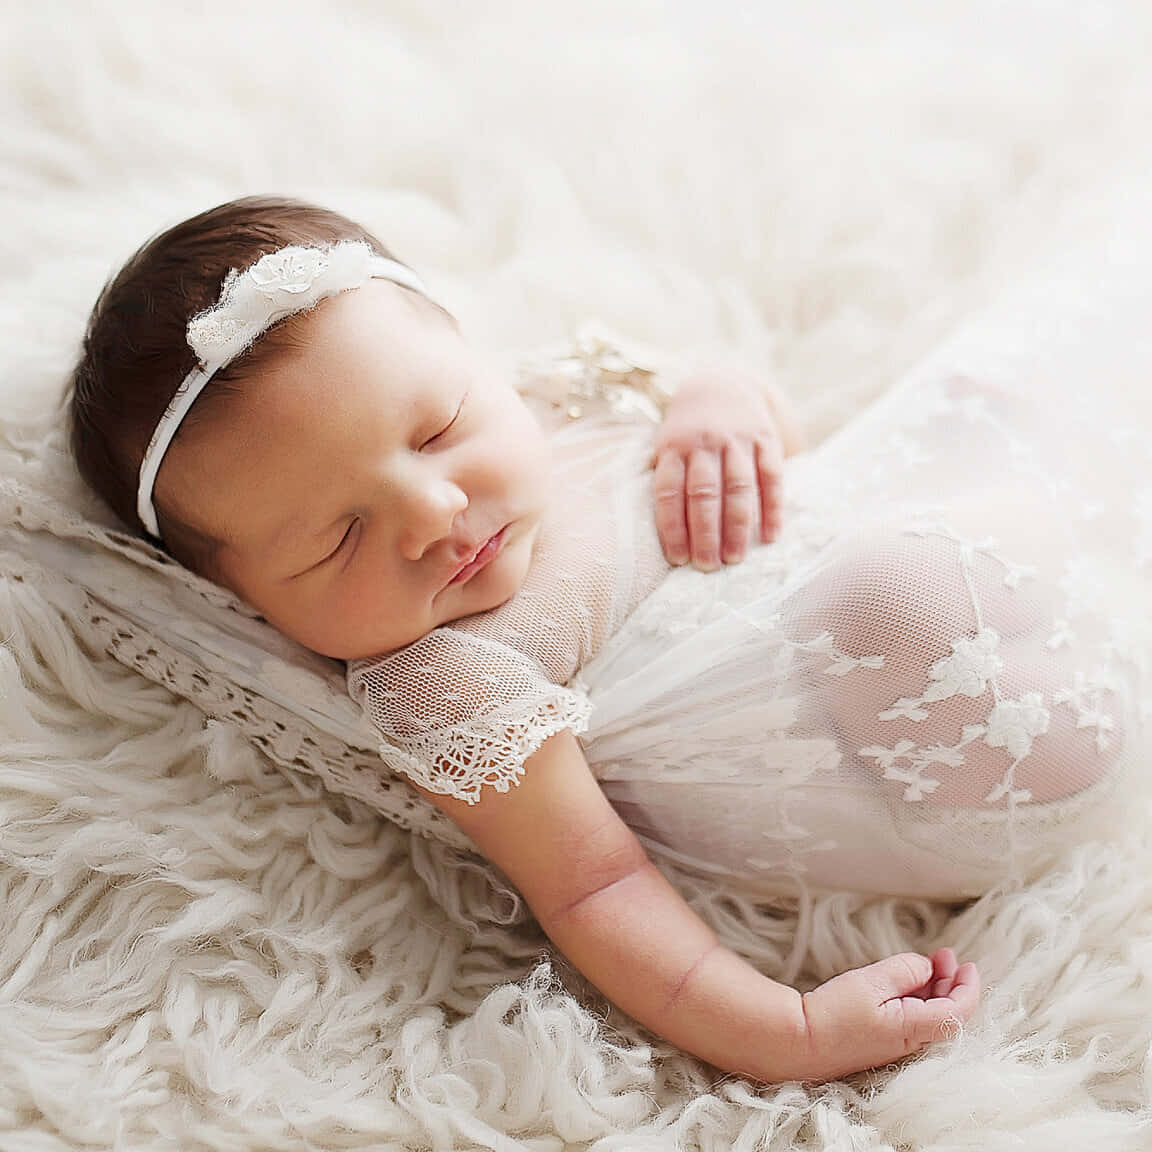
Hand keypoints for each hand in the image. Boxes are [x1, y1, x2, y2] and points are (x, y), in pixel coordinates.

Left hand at [650, 375, 784, 569]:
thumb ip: (668, 481)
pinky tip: (771, 536)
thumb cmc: (688, 432)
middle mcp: (705, 443)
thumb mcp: (668, 446)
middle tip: (708, 566)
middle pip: (704, 494)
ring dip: (737, 527)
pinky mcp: (766, 439)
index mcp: (674, 447)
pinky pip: (771, 477)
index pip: (669, 492)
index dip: (673, 527)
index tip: (678, 559)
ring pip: (738, 488)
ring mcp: (737, 440)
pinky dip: (772, 509)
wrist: (722, 384)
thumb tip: (668, 537)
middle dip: (705, 534)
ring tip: (735, 559)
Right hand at [796, 948, 979, 1081]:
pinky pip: (910, 1018)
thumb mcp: (871, 982)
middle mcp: (910, 1041)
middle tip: (944, 955)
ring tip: (927, 964)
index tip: (966, 963)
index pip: (958, 1011)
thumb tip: (925, 968)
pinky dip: (916, 997)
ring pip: (928, 1015)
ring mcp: (894, 1043)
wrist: (799, 1043)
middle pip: (946, 1013)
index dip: (967, 986)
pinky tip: (906, 983)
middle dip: (950, 982)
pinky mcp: (879, 1042)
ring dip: (933, 988)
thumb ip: (904, 971)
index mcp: (913, 1028)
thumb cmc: (834, 1014)